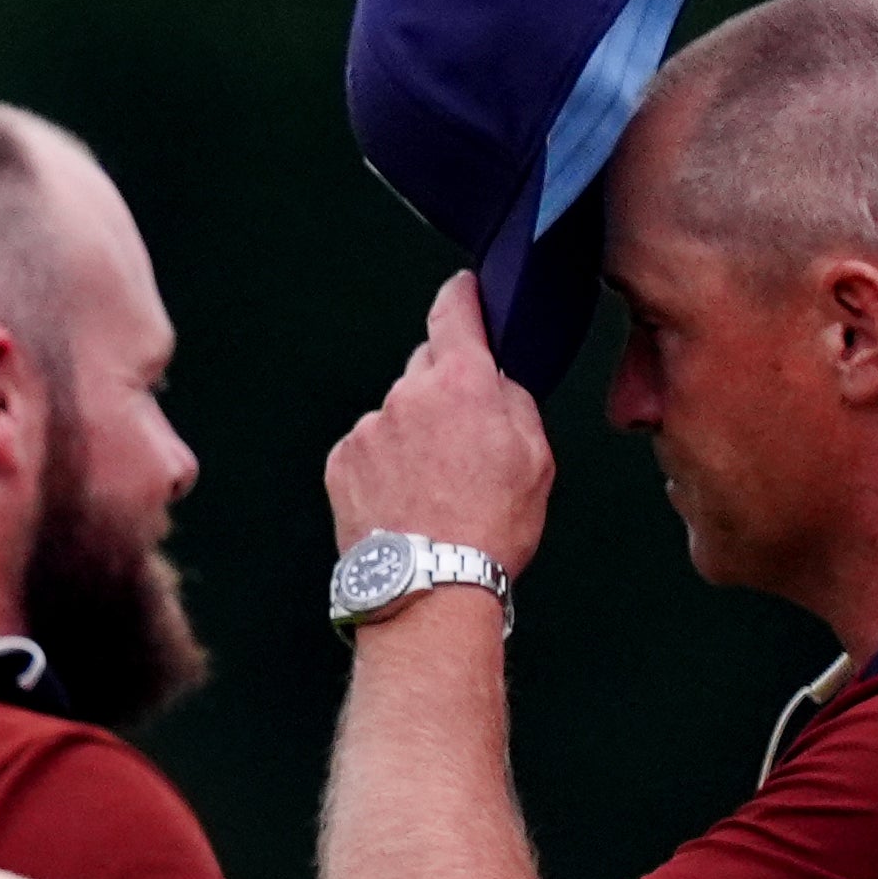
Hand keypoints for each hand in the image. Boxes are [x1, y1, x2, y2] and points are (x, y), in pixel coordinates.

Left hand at [324, 274, 554, 585]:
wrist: (428, 588)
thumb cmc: (489, 528)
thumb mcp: (536, 457)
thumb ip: (513, 402)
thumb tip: (495, 382)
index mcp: (461, 383)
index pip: (454, 312)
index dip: (462, 296)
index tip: (464, 290)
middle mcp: (406, 395)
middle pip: (426, 367)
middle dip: (445, 389)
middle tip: (464, 439)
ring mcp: (368, 428)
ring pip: (396, 412)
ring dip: (412, 433)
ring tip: (433, 485)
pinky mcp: (341, 462)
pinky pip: (368, 446)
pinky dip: (384, 463)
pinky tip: (404, 498)